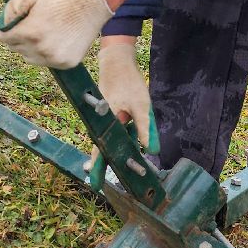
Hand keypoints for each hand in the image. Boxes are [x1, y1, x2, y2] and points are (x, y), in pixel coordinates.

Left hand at [0, 0, 112, 68]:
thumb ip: (11, 8)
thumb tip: (3, 23)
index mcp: (30, 32)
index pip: (3, 38)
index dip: (6, 28)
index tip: (14, 22)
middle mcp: (41, 50)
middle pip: (16, 48)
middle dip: (19, 36)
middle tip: (32, 22)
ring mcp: (55, 59)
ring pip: (30, 58)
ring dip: (32, 47)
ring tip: (45, 30)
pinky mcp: (67, 63)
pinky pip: (47, 62)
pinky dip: (47, 52)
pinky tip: (56, 37)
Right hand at [84, 38, 158, 189]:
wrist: (117, 60)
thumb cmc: (127, 81)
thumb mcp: (141, 105)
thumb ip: (145, 128)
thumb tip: (151, 150)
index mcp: (105, 125)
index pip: (99, 154)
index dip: (99, 170)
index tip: (96, 186)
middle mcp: (101, 125)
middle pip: (106, 150)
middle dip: (113, 166)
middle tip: (125, 181)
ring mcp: (105, 120)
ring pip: (112, 142)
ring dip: (120, 153)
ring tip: (135, 167)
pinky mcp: (110, 116)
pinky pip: (115, 134)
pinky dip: (124, 141)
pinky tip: (134, 146)